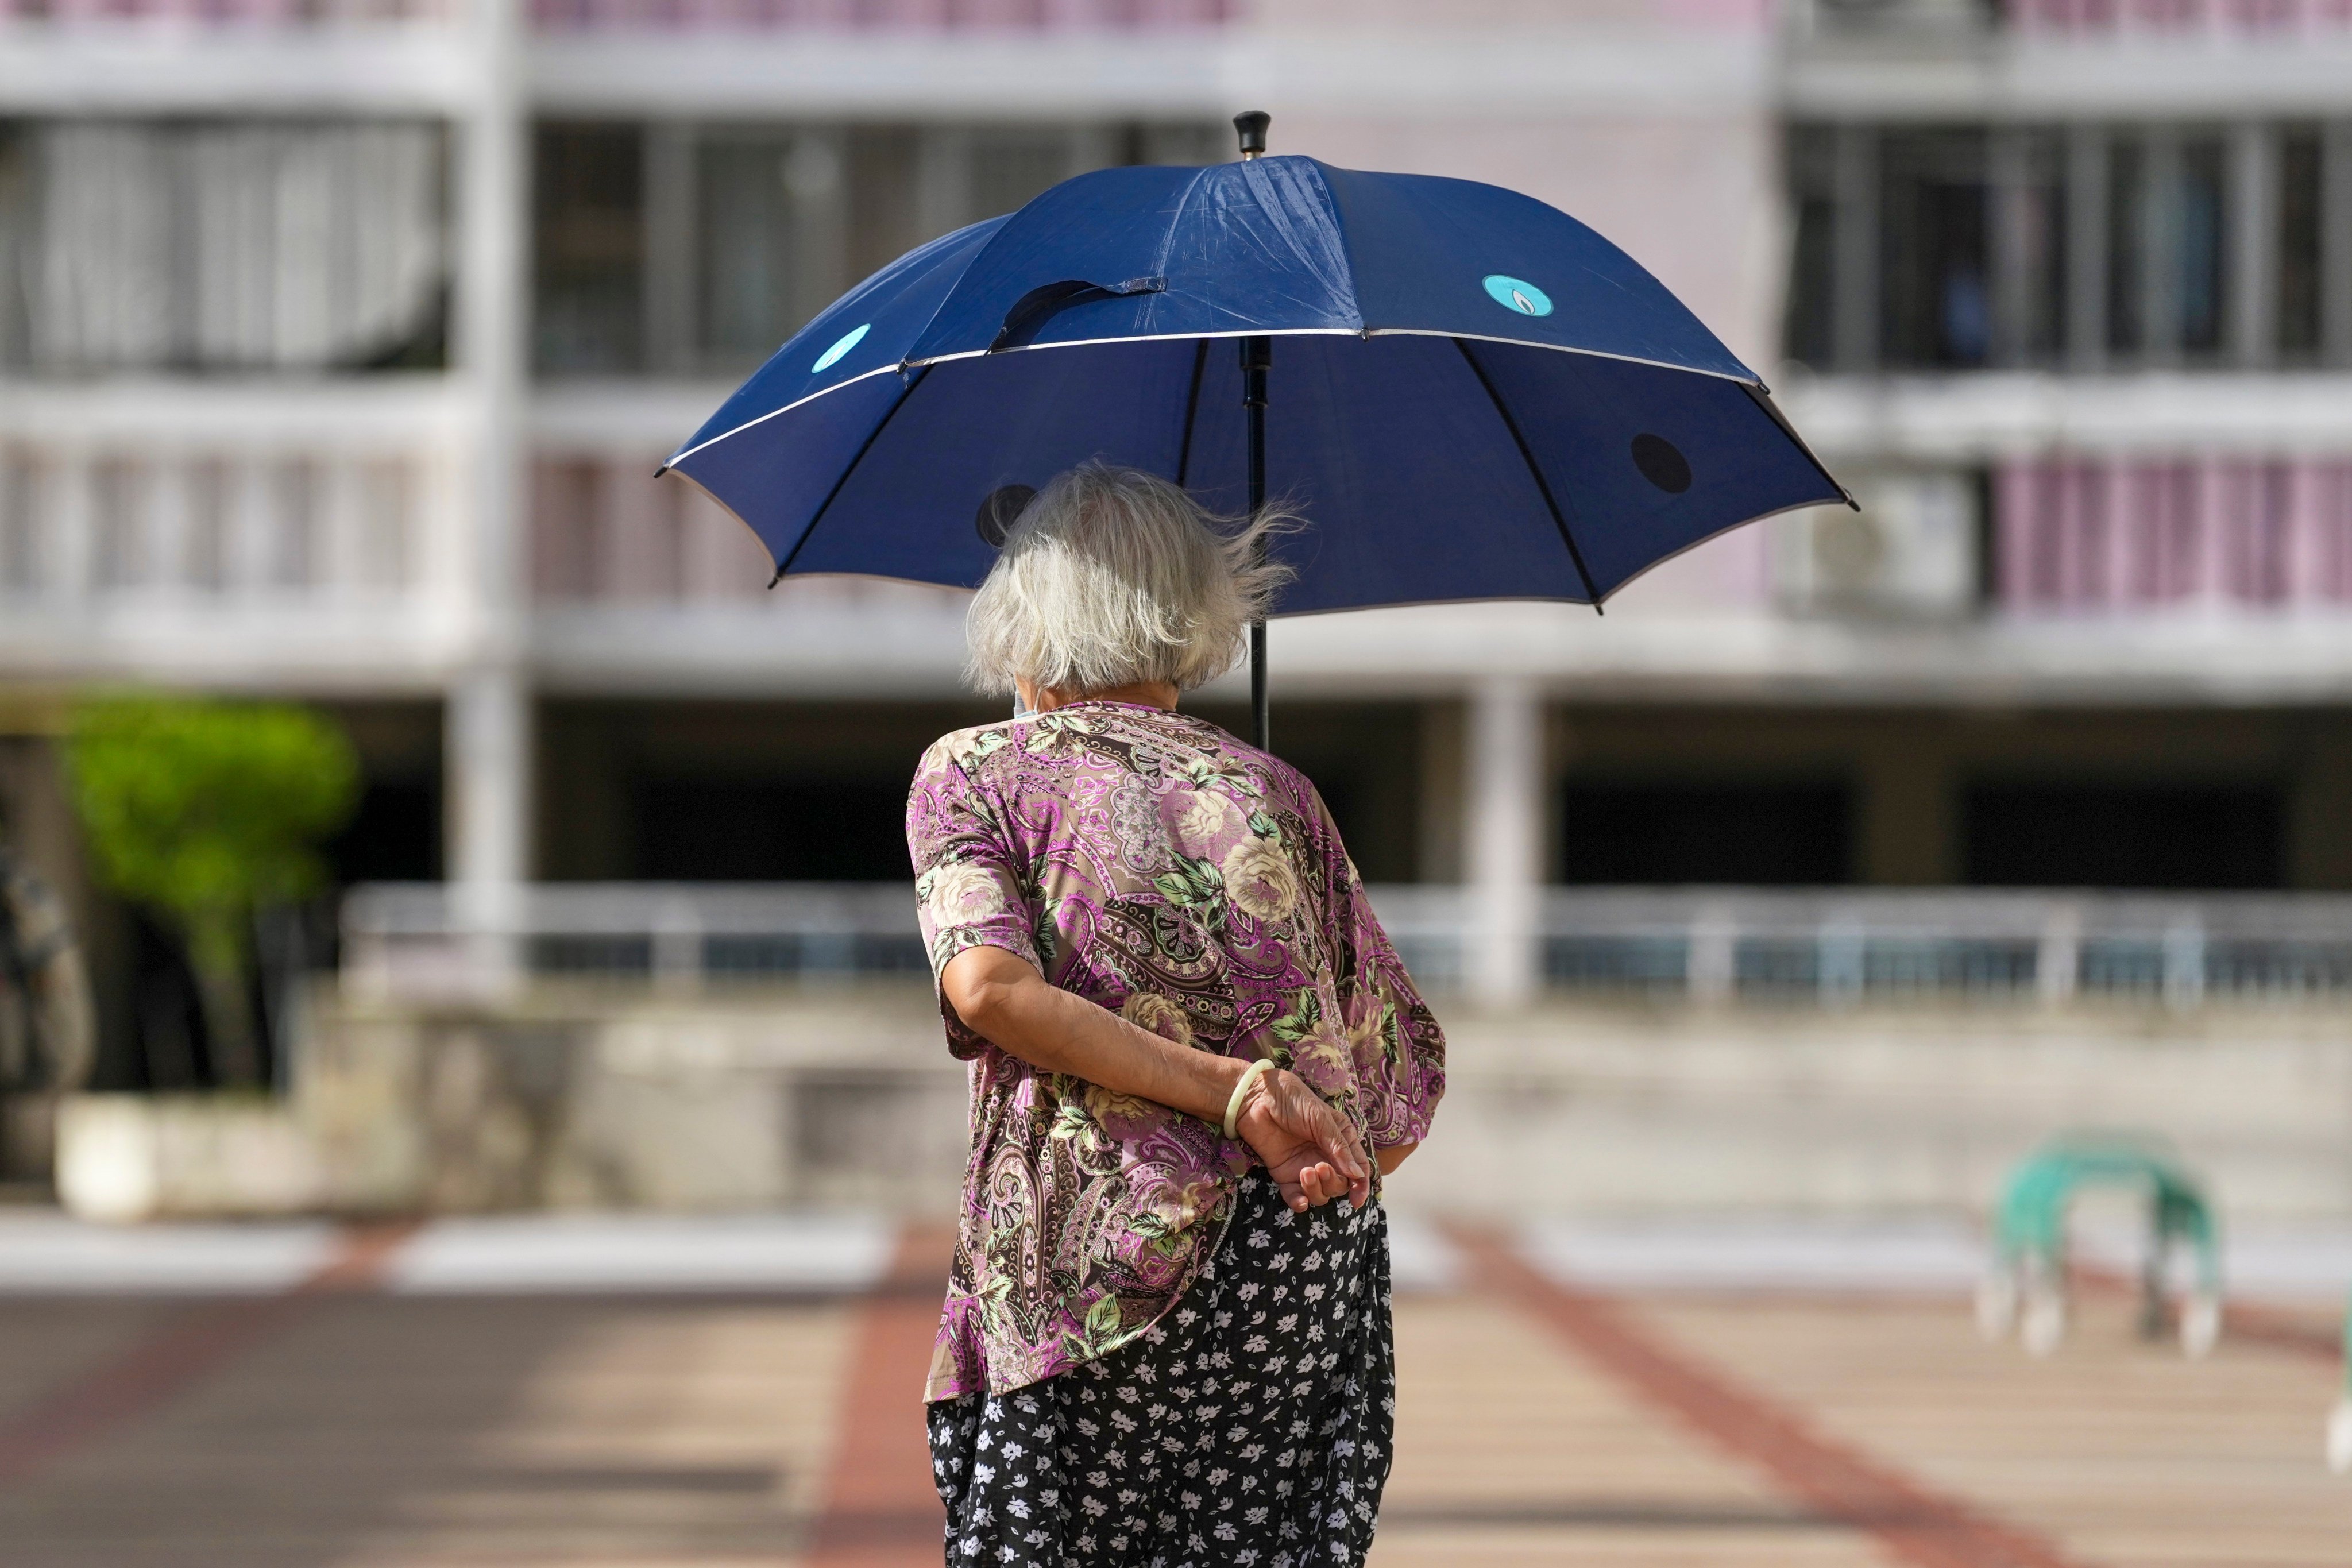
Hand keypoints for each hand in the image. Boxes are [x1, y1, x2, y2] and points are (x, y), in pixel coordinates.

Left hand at [1234, 1066, 1370, 1212]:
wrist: (1257, 1098)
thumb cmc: (1293, 1100)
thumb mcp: (1321, 1120)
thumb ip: (1339, 1148)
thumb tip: (1358, 1175)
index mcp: (1341, 1140)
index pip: (1357, 1168)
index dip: (1360, 1185)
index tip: (1357, 1199)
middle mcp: (1325, 1156)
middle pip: (1339, 1184)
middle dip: (1333, 1183)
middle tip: (1320, 1168)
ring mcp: (1305, 1166)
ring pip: (1320, 1193)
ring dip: (1316, 1190)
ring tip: (1305, 1172)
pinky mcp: (1285, 1174)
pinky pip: (1295, 1196)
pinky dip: (1299, 1202)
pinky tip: (1299, 1200)